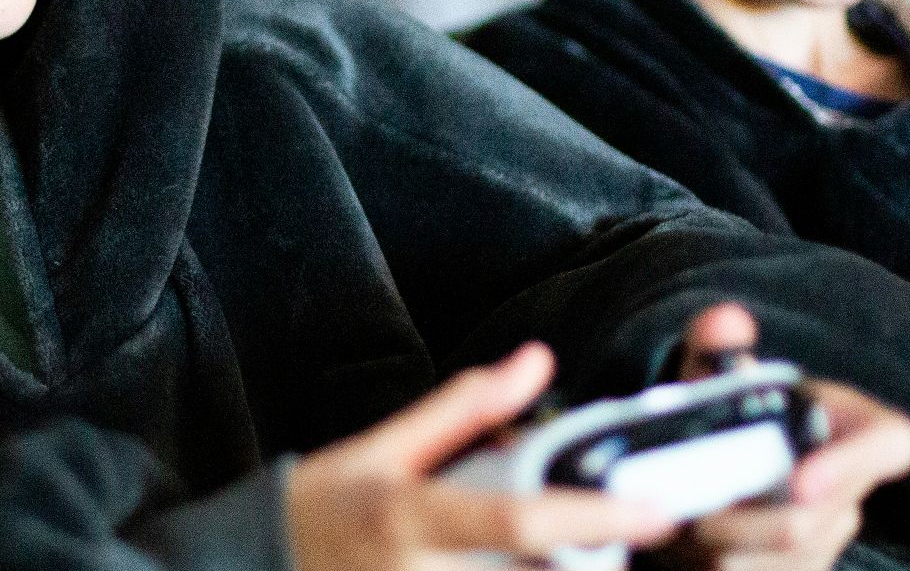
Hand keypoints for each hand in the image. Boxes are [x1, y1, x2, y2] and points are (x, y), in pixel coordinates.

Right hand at [285, 341, 677, 570]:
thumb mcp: (383, 449)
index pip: (520, 520)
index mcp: (409, 517)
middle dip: (591, 565)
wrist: (250, 570)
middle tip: (619, 535)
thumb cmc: (321, 509)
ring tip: (575, 554)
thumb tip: (537, 360)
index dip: (596, 518)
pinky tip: (529, 569)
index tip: (659, 513)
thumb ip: (465, 410)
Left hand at [661, 303, 909, 570]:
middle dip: (745, 517)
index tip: (799, 480)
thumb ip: (718, 342)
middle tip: (692, 503)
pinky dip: (712, 563)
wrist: (723, 457)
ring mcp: (826, 541)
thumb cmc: (733, 409)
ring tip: (678, 515)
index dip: (853, 466)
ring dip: (720, 543)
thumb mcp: (720, 370)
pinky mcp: (797, 570)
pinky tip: (683, 540)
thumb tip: (725, 322)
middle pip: (811, 521)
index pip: (892, 445)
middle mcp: (853, 493)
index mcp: (860, 428)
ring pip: (778, 558)